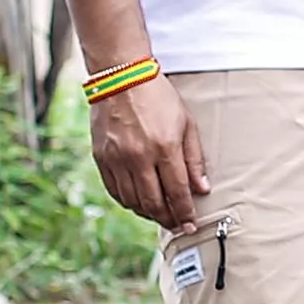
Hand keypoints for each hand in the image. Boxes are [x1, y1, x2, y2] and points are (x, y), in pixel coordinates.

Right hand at [88, 73, 207, 232]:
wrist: (121, 77)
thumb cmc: (159, 98)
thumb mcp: (185, 123)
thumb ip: (194, 159)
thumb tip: (202, 189)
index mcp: (164, 147)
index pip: (177, 192)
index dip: (185, 213)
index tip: (190, 224)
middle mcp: (139, 157)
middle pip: (154, 202)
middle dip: (168, 219)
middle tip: (177, 226)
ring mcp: (117, 158)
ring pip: (132, 200)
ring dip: (148, 213)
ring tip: (160, 215)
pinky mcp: (101, 157)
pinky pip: (114, 190)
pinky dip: (127, 202)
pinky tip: (138, 203)